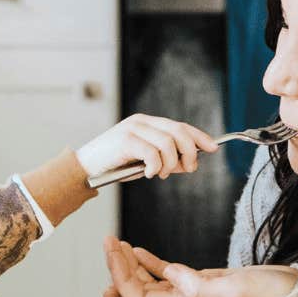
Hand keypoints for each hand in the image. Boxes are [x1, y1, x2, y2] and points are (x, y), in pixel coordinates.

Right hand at [75, 115, 217, 182]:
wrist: (84, 169)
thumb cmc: (114, 165)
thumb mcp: (144, 160)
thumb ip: (165, 158)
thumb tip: (188, 162)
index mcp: (148, 123)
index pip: (180, 126)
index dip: (199, 136)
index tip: (213, 147)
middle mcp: (142, 122)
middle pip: (178, 132)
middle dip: (189, 152)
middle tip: (186, 169)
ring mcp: (133, 129)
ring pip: (168, 144)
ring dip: (170, 164)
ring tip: (160, 174)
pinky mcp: (125, 140)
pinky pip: (152, 153)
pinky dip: (155, 167)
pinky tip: (148, 173)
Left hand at [101, 237, 297, 296]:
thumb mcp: (236, 290)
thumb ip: (203, 287)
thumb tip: (172, 275)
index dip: (120, 276)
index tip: (112, 249)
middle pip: (137, 292)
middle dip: (118, 268)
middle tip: (107, 241)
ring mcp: (193, 295)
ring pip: (150, 284)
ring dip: (130, 265)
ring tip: (116, 243)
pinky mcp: (204, 284)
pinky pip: (168, 276)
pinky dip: (150, 263)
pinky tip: (139, 250)